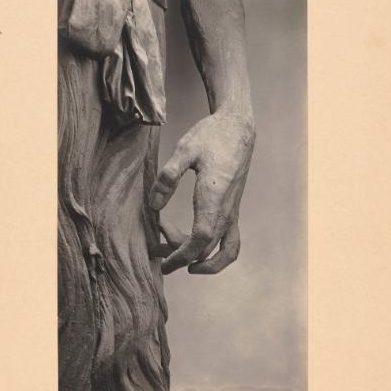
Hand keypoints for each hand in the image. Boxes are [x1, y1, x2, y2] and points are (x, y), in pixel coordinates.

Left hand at [149, 111, 255, 274]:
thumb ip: (168, 178)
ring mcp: (232, 211)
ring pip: (227, 251)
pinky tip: (199, 246)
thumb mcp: (184, 150)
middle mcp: (226, 210)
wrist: (237, 128)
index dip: (181, 255)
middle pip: (207, 248)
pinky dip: (218, 253)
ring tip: (183, 262)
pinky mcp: (233, 209)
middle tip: (157, 249)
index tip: (164, 262)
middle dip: (181, 255)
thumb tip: (154, 206)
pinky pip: (232, 241)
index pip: (200, 239)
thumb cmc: (211, 136)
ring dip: (206, 262)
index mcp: (213, 198)